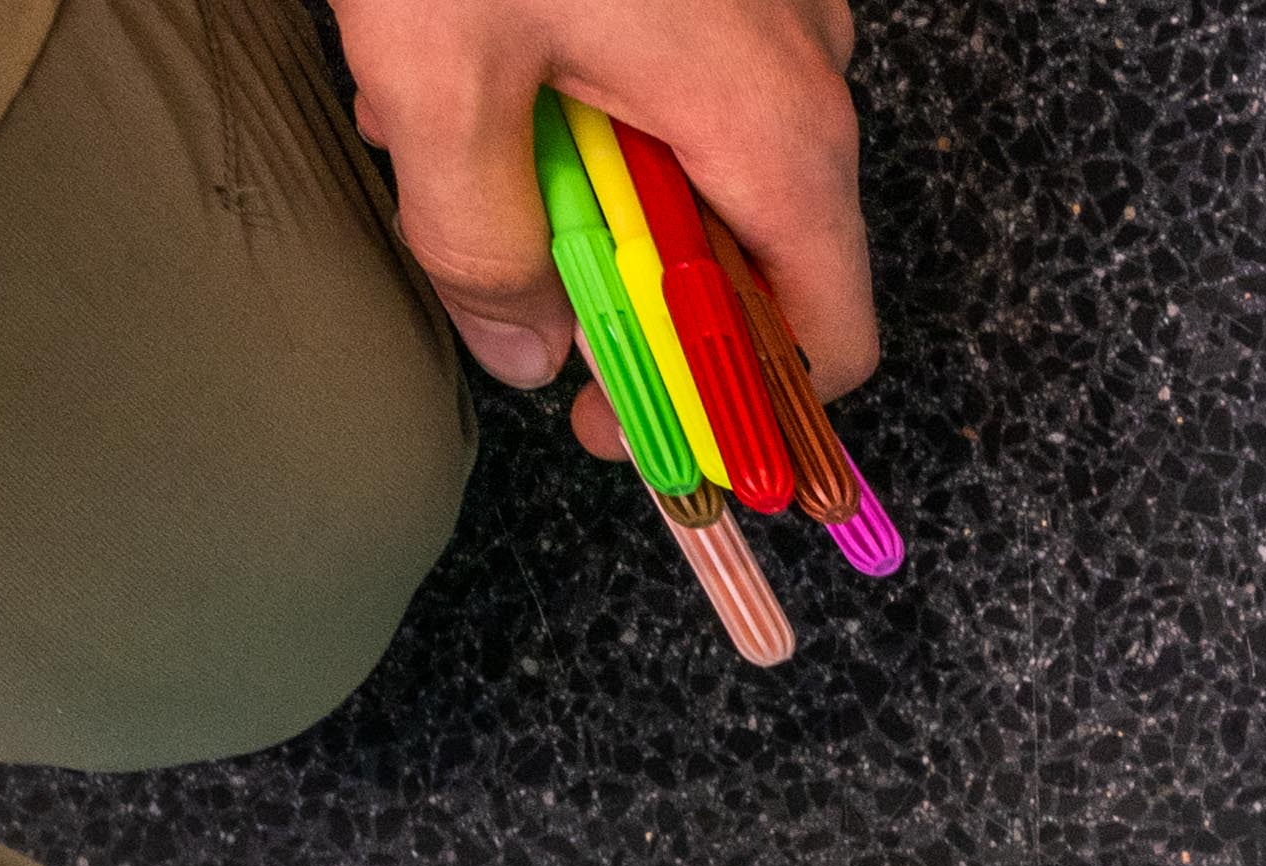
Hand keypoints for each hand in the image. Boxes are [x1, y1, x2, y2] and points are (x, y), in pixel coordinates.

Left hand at [327, 0, 875, 411]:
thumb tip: (522, 352)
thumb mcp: (438, 78)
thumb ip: (476, 241)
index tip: (633, 425)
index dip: (736, 414)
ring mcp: (782, 9)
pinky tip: (500, 50)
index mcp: (776, 132)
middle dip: (630, 281)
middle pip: (757, 253)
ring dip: (599, 179)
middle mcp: (807, 76)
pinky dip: (600, 94)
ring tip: (475, 123)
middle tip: (511, 263)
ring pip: (711, 156)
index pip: (827, 339)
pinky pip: (692, 69)